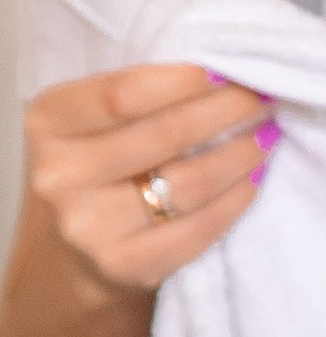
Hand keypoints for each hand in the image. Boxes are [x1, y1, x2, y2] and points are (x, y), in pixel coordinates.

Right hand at [27, 67, 275, 297]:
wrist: (70, 252)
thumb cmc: (97, 168)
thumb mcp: (93, 122)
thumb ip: (138, 97)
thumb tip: (223, 74)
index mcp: (49, 121)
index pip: (123, 94)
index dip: (183, 81)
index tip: (226, 70)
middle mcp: (60, 174)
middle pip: (165, 135)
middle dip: (226, 111)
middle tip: (263, 98)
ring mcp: (88, 225)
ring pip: (189, 184)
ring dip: (239, 155)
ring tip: (265, 137)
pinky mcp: (122, 265)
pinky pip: (196, 230)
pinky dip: (233, 202)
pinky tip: (252, 181)